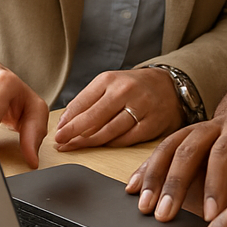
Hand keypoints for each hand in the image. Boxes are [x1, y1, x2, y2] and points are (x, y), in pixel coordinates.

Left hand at [54, 67, 183, 150]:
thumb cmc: (134, 87)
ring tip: (75, 147)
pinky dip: (111, 144)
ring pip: (109, 131)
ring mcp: (140, 107)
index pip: (82, 102)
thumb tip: (66, 120)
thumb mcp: (111, 83)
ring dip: (89, 142)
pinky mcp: (152, 123)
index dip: (67, 120)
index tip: (57, 132)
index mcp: (111, 79)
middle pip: (93, 118)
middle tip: (60, 144)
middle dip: (73, 134)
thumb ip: (89, 99)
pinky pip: (126, 139)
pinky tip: (101, 146)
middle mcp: (125, 91)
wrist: (169, 86)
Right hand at [126, 118, 226, 222]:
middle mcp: (213, 127)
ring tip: (144, 206)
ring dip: (154, 178)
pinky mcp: (178, 140)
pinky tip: (133, 188)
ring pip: (169, 148)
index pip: (224, 154)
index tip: (209, 217)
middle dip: (175, 183)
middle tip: (164, 215)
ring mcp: (192, 131)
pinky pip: (158, 152)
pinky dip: (144, 171)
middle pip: (189, 149)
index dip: (215, 185)